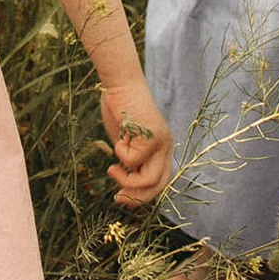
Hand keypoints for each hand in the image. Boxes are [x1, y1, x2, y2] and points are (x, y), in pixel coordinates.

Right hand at [99, 78, 174, 209]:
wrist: (121, 82)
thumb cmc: (120, 107)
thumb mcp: (125, 140)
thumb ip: (130, 158)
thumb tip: (127, 181)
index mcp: (161, 148)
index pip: (159, 181)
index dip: (142, 194)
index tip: (121, 196)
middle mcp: (166, 147)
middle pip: (159, 185)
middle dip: (137, 197)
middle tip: (118, 198)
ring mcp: (161, 142)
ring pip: (150, 179)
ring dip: (127, 181)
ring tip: (112, 170)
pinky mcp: (152, 136)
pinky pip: (133, 159)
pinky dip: (120, 153)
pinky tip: (119, 136)